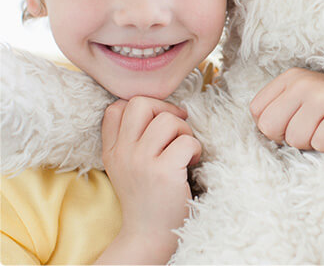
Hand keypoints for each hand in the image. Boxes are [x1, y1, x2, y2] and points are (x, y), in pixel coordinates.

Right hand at [99, 96, 200, 263]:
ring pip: (168, 120)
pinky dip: (196, 148)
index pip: (116, 107)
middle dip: (166, 110)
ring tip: (185, 149)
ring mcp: (141, 162)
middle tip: (176, 129)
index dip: (143, 107)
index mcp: (112, 149)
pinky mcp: (163, 172)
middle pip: (141, 103)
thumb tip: (162, 106)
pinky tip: (192, 162)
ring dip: (184, 131)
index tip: (157, 121)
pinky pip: (186, 141)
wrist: (148, 235)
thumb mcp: (124, 164)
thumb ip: (130, 137)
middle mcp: (122, 152)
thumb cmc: (146, 195)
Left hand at [250, 68, 323, 151]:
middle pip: (269, 126)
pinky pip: (319, 145)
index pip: (257, 111)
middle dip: (287, 137)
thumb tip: (260, 126)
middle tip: (311, 129)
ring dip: (311, 143)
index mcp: (290, 78)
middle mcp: (304, 83)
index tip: (293, 122)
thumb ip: (278, 108)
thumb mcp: (303, 98)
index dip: (273, 126)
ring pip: (295, 140)